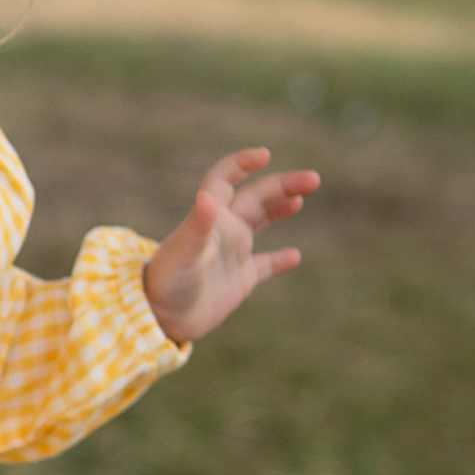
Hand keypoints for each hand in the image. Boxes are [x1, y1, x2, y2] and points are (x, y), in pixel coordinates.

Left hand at [142, 149, 319, 345]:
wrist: (161, 320)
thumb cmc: (166, 283)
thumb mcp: (182, 253)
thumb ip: (196, 226)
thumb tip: (208, 197)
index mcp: (209, 218)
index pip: (225, 179)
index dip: (242, 163)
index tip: (264, 154)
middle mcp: (223, 230)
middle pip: (256, 197)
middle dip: (283, 185)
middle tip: (313, 179)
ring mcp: (232, 254)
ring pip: (261, 222)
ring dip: (281, 208)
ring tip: (302, 198)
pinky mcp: (240, 280)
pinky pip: (265, 266)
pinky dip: (280, 260)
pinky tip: (295, 256)